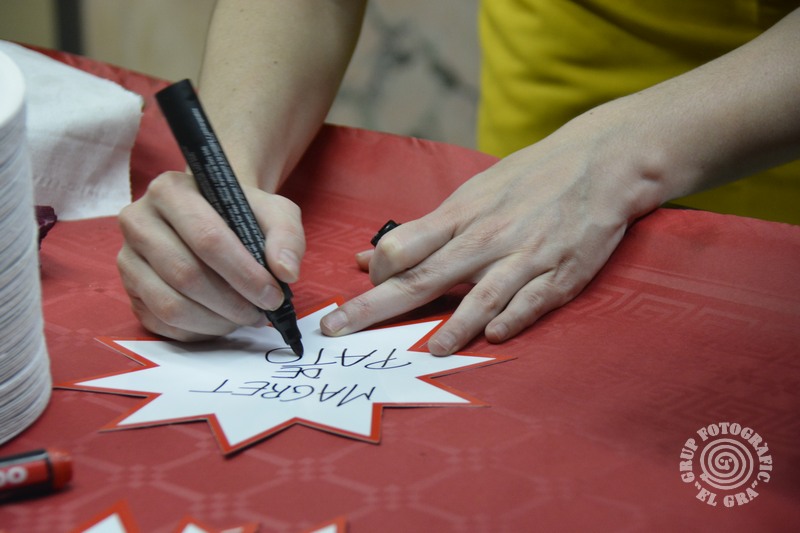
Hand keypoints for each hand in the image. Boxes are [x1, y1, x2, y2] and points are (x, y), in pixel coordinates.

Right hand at [117, 171, 304, 340]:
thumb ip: (286, 236)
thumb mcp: (274, 212)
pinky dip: (198, 331)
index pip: (207, 238)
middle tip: (261, 312)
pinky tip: (221, 321)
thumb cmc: (240, 214)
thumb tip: (285, 272)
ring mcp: (127, 259)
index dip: (244, 273)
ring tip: (244, 317)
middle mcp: (138, 221)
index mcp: (170, 190)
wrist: (213, 220)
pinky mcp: (129, 291)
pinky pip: (161, 323)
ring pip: (170, 305)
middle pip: (186, 274)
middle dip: (232, 303)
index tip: (273, 295)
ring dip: (216, 321)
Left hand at [320, 106, 665, 354]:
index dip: (376, 273)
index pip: (401, 247)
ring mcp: (523, 256)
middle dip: (374, 307)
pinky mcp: (560, 273)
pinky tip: (497, 336)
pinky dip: (515, 317)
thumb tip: (365, 260)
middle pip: (422, 276)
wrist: (599, 161)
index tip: (365, 289)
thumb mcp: (471, 194)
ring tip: (431, 351)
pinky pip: (533, 300)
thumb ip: (421, 232)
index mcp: (460, 215)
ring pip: (481, 294)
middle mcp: (485, 237)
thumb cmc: (527, 178)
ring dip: (455, 325)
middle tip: (337, 332)